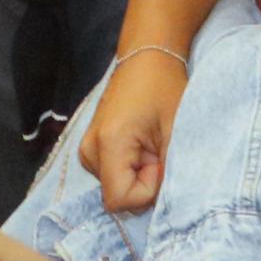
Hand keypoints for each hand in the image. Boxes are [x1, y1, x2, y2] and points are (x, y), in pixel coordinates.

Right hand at [78, 49, 189, 215]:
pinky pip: (112, 175)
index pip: (120, 199)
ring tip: (150, 144)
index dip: (147, 190)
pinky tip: (140, 145)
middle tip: (157, 151)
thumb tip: (165, 201)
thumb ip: (169, 171)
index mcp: (108, 143)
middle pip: (116, 195)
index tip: (160, 162)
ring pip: (115, 186)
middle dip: (143, 183)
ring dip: (138, 175)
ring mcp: (86, 149)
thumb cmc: (164, 89)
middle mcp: (89, 150)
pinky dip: (130, 168)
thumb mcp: (175, 132)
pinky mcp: (90, 148)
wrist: (146, 59)